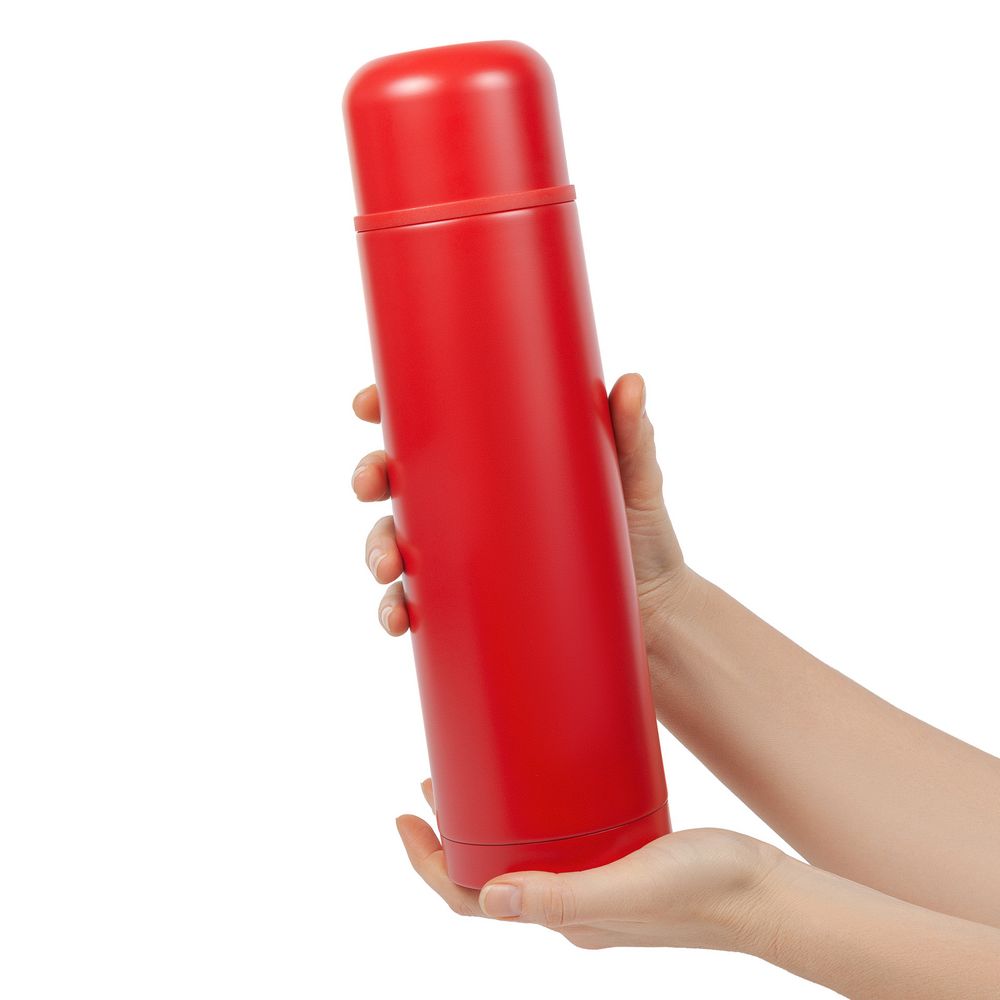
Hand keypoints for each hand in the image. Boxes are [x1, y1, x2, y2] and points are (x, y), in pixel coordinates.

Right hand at [350, 373, 694, 646]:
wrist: (656, 615)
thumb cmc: (642, 536)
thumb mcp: (636, 482)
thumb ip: (631, 435)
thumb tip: (631, 382)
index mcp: (497, 459)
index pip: (432, 423)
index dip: (388, 408)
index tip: (367, 405)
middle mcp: (470, 503)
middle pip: (397, 479)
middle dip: (369, 477)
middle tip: (371, 485)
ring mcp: (465, 552)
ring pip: (394, 541)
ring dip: (375, 551)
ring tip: (388, 569)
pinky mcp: (471, 601)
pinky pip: (416, 602)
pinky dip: (395, 610)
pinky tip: (399, 619)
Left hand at [394, 778, 782, 951]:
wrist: (767, 890)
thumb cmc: (704, 892)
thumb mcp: (629, 887)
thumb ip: (563, 895)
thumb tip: (485, 899)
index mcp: (561, 916)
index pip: (471, 900)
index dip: (428, 863)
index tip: (403, 815)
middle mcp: (570, 904)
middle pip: (486, 877)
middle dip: (450, 835)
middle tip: (431, 783)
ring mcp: (593, 883)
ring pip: (519, 857)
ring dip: (486, 824)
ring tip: (470, 777)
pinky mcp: (619, 860)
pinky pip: (557, 842)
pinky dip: (530, 817)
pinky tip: (538, 782)